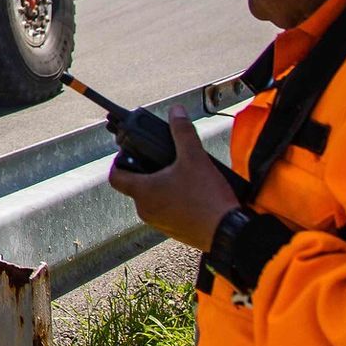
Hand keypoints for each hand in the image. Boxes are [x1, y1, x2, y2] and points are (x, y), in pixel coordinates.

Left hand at [107, 106, 239, 250]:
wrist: (229, 233)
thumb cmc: (207, 198)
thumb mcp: (194, 158)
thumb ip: (182, 132)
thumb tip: (176, 111)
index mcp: (143, 192)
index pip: (115, 176)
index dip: (119, 161)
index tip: (130, 152)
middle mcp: (145, 210)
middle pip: (134, 185)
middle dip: (145, 170)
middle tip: (161, 159)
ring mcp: (159, 223)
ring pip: (151, 199)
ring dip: (160, 186)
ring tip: (179, 174)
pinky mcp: (174, 231)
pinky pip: (166, 212)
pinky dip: (172, 200)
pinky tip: (190, 192)